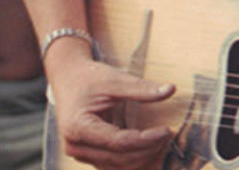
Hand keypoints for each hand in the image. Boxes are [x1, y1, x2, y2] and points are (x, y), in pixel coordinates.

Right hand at [51, 57, 175, 169]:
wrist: (67, 78)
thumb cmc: (88, 78)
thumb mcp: (114, 79)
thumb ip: (141, 88)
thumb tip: (170, 89)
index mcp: (78, 127)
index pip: (118, 142)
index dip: (146, 140)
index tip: (166, 130)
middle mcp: (76, 145)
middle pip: (119, 158)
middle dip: (147, 149)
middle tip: (167, 134)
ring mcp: (80, 153)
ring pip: (118, 166)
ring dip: (142, 156)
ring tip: (160, 139)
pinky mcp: (88, 155)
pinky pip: (114, 164)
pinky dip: (133, 157)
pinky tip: (148, 145)